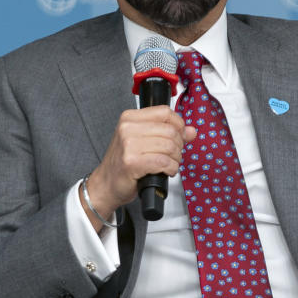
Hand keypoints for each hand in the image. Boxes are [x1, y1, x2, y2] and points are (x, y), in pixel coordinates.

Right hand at [81, 106, 196, 229]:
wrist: (105, 185)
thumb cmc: (124, 163)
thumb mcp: (144, 141)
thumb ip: (169, 133)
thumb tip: (191, 131)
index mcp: (129, 118)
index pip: (165, 112)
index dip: (178, 125)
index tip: (179, 136)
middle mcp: (127, 128)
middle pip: (170, 131)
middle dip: (178, 146)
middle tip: (172, 156)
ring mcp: (128, 145)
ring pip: (169, 146)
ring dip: (175, 159)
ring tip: (168, 164)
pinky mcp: (132, 162)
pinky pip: (164, 161)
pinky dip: (171, 168)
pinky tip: (165, 171)